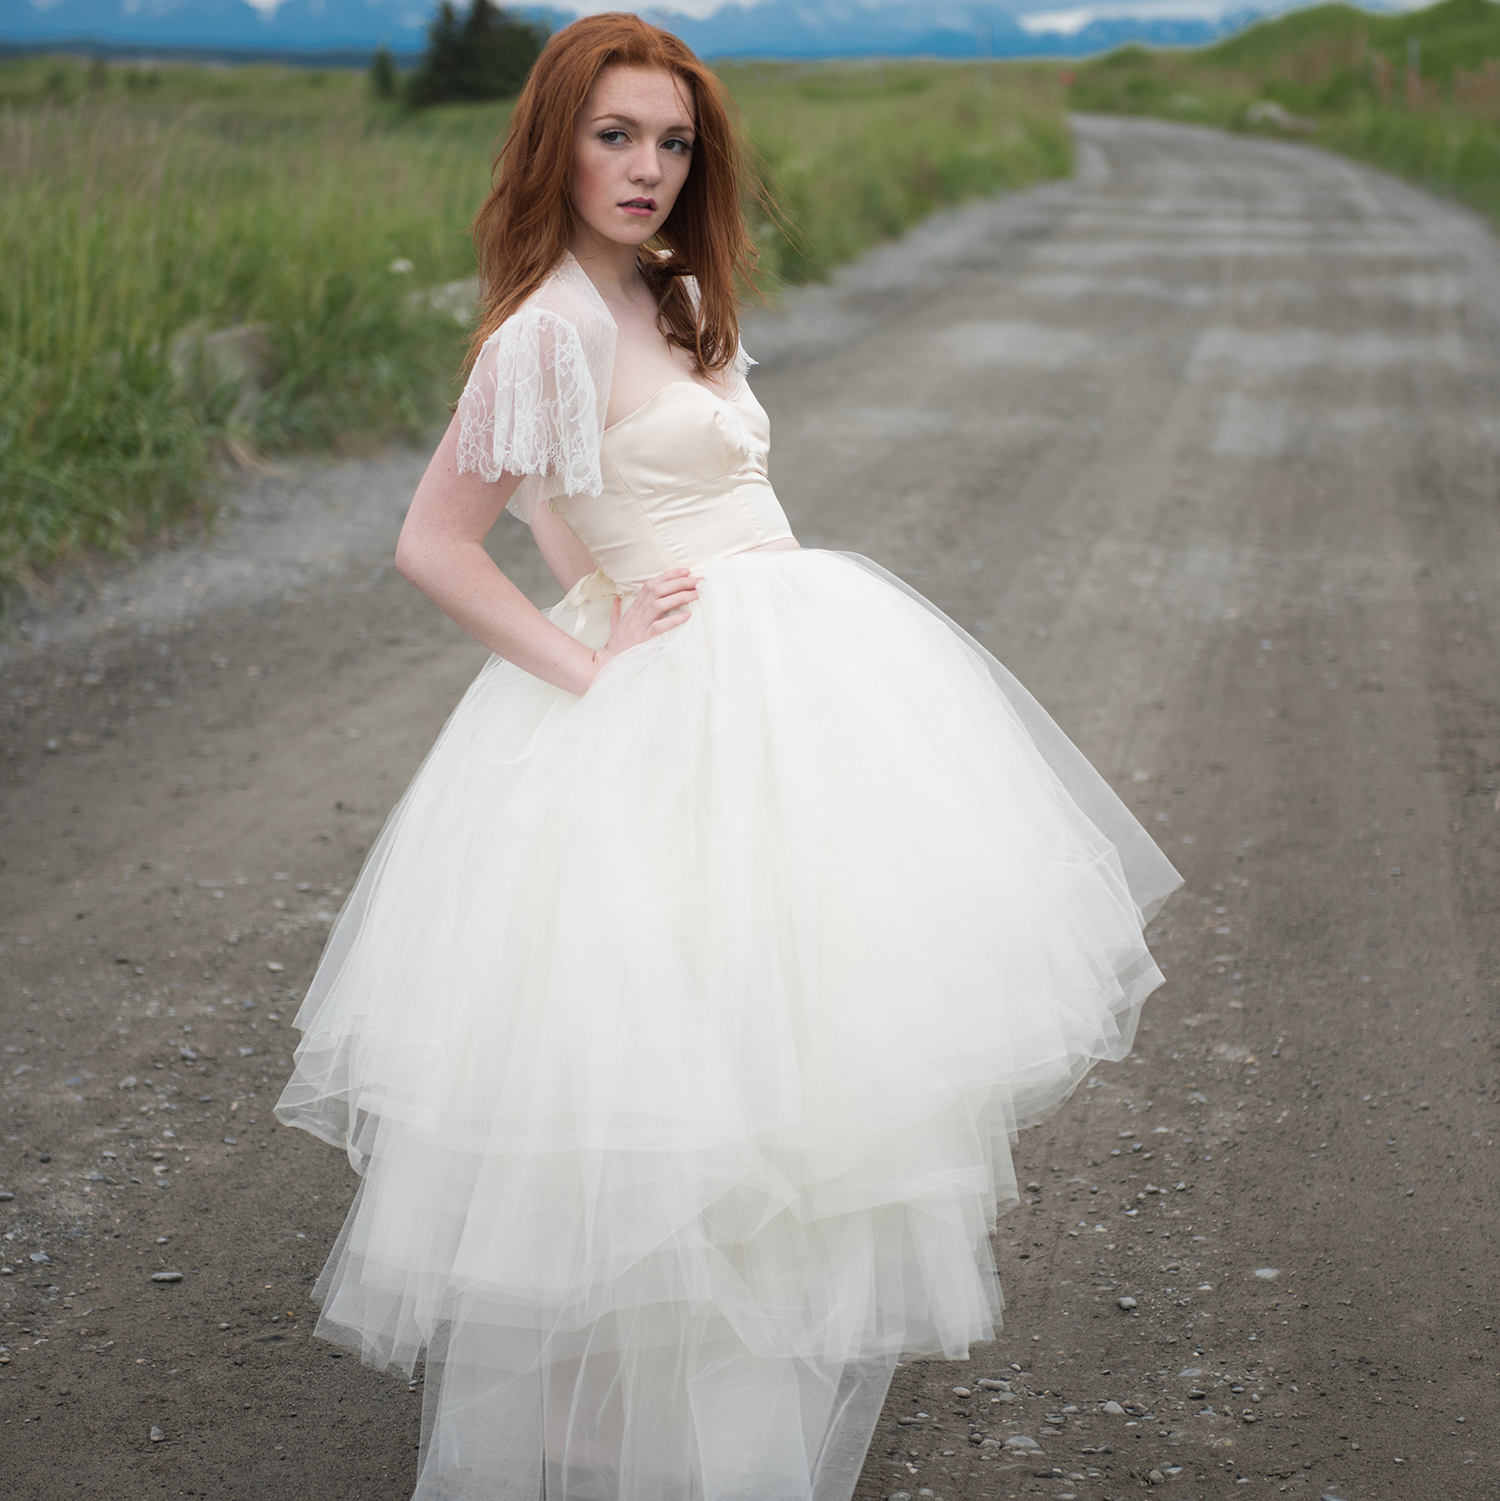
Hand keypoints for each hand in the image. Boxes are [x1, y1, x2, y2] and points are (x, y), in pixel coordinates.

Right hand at [589, 568, 699, 682]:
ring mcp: (640, 626)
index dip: (668, 576)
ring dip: (680, 597)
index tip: (685, 571)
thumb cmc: (616, 646)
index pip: (650, 585)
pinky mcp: (644, 639)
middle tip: (697, 580)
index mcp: (633, 609)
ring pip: (659, 604)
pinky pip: (660, 626)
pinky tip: (687, 616)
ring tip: (696, 594)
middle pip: (657, 590)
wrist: (609, 663)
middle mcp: (636, 614)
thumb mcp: (615, 626)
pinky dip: (674, 620)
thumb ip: (616, 612)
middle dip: (679, 582)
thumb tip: (616, 601)